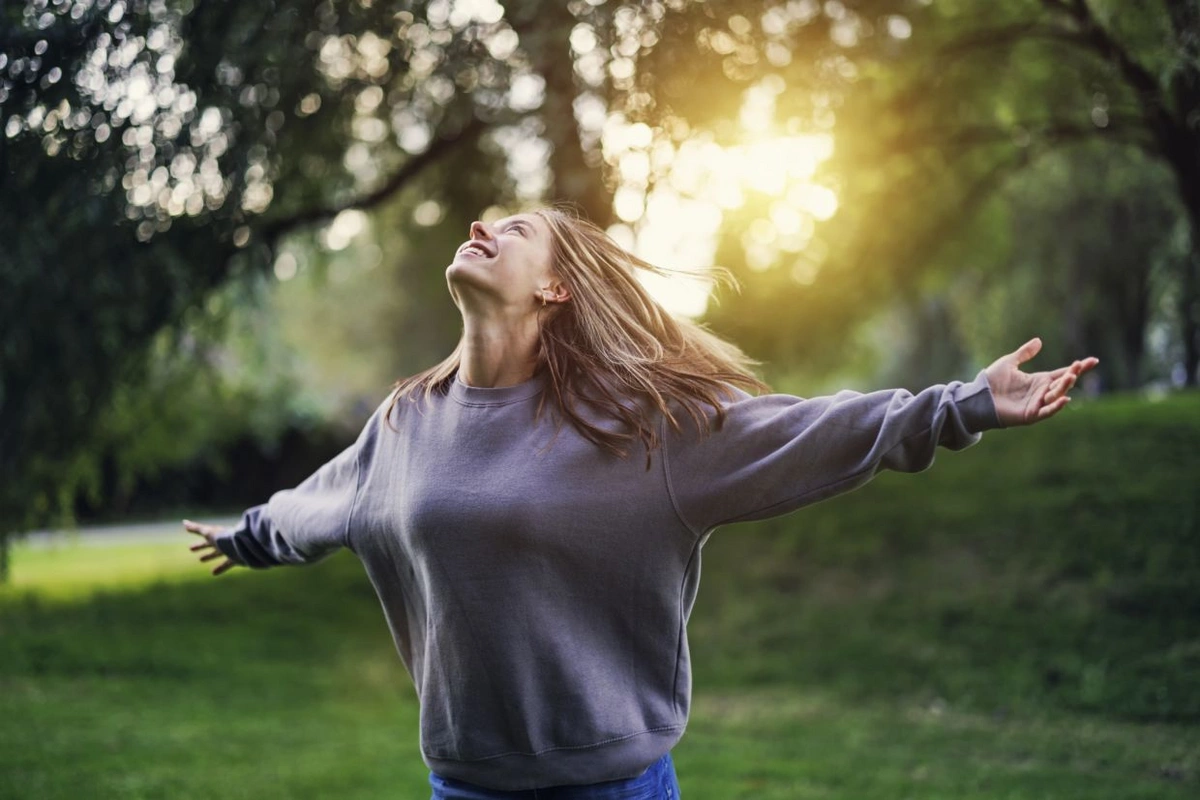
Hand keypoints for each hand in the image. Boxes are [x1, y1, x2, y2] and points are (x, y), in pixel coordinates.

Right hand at [183, 519, 236, 575]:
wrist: (242, 544)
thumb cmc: (223, 537)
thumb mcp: (208, 533)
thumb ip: (196, 528)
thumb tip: (184, 522)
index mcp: (216, 535)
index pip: (203, 537)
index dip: (196, 541)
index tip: (189, 546)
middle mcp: (222, 542)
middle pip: (209, 544)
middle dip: (201, 546)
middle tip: (191, 548)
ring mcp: (229, 550)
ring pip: (217, 553)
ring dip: (209, 556)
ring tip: (200, 560)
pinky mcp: (235, 558)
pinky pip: (226, 564)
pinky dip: (220, 568)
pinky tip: (213, 573)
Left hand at [984, 337, 1098, 427]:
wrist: (978, 397)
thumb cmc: (992, 382)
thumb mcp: (1009, 363)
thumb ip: (1025, 353)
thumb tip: (1039, 341)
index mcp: (1039, 380)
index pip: (1063, 373)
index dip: (1078, 368)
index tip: (1093, 360)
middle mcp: (1041, 392)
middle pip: (1062, 384)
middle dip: (1072, 375)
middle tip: (1079, 365)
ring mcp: (1037, 404)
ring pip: (1056, 396)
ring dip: (1065, 387)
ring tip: (1071, 376)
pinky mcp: (1030, 415)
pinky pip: (1046, 411)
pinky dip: (1056, 406)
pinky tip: (1065, 399)